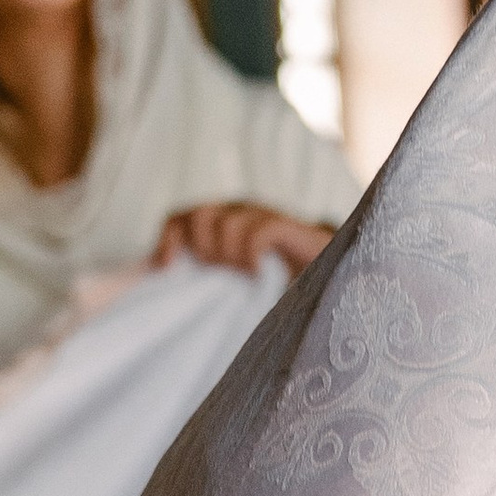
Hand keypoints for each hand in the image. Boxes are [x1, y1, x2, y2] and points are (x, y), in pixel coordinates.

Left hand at [152, 203, 332, 276]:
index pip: (180, 217)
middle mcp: (238, 210)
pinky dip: (252, 257)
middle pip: (200, 214)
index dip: (167, 240)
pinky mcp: (285, 225)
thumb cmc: (278, 278)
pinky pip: (258, 233)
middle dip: (202, 248)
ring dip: (228, 254)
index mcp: (220, 220)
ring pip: (228, 224)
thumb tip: (174, 285)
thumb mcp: (236, 275)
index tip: (164, 269)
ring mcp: (262, 214)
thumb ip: (210, 274)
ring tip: (241, 275)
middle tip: (216, 272)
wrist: (330, 269)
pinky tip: (257, 275)